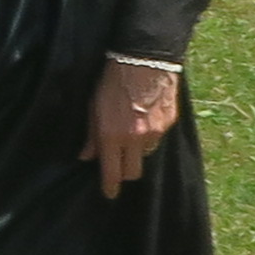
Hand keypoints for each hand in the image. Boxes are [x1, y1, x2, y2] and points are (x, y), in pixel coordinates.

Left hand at [90, 57, 185, 194]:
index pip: (112, 172)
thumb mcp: (93, 108)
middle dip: (125, 172)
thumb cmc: (112, 81)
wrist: (143, 61)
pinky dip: (150, 136)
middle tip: (118, 166)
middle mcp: (135, 139)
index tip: (109, 194)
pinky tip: (143, 120)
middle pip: (133, 172)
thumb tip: (86, 156)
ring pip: (146, 155)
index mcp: (112, 136)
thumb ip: (91, 135)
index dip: (110, 186)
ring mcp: (155, 133)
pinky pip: (158, 139)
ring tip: (130, 134)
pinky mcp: (169, 123)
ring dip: (137, 152)